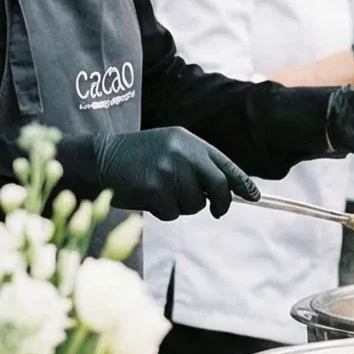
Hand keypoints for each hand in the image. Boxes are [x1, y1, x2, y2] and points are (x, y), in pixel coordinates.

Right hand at [64, 127, 257, 220]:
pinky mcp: (156, 189)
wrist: (98, 160)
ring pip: (195, 204)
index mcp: (189, 141)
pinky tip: (147, 197)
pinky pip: (173, 213)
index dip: (242, 183)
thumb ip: (195, 164)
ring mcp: (169, 170)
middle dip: (222, 204)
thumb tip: (225, 192)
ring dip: (183, 206)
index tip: (255, 196)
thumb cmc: (135, 159)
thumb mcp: (168, 149)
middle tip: (217, 211)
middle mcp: (182, 152)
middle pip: (219, 186)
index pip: (224, 164)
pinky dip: (163, 212)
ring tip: (161, 192)